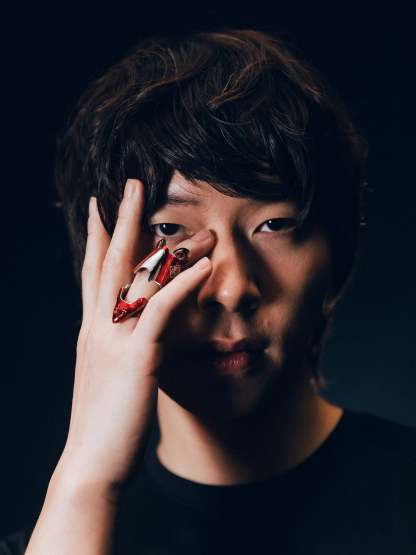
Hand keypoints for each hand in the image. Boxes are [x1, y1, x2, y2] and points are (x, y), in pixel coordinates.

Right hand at [57, 178, 213, 496]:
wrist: (89, 464)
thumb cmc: (104, 423)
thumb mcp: (110, 376)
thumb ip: (124, 348)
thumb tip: (144, 336)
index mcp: (92, 330)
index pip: (92, 272)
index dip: (95, 236)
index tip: (99, 207)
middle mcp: (98, 327)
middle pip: (109, 260)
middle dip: (122, 218)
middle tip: (132, 183)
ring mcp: (114, 339)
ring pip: (137, 278)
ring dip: (168, 246)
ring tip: (196, 224)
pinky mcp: (136, 358)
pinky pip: (161, 311)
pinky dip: (183, 284)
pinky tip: (203, 264)